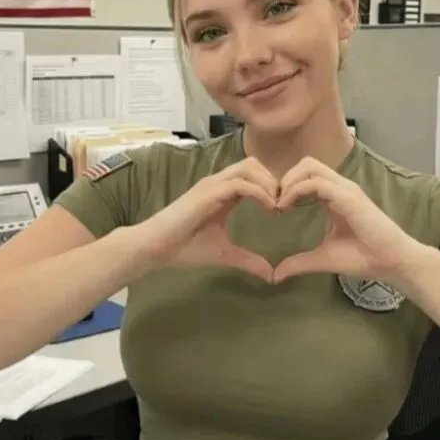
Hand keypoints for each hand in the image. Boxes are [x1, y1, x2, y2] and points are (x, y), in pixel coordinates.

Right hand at [136, 158, 278, 281]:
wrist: (155, 248)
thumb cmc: (183, 248)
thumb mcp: (224, 254)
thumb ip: (247, 260)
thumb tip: (270, 274)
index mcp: (222, 193)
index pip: (252, 175)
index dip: (271, 187)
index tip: (283, 209)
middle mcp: (218, 183)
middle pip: (253, 164)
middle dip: (273, 181)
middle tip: (284, 205)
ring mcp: (212, 185)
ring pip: (249, 168)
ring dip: (268, 183)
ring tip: (278, 206)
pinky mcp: (208, 192)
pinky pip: (240, 183)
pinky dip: (259, 192)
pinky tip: (269, 208)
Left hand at [273, 157, 420, 284]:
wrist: (392, 262)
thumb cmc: (363, 258)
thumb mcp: (322, 259)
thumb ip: (299, 263)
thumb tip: (275, 275)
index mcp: (334, 196)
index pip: (306, 175)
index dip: (286, 186)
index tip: (274, 208)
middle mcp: (340, 187)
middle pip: (306, 164)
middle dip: (285, 178)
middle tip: (273, 202)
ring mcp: (345, 189)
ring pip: (309, 167)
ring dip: (288, 182)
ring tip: (278, 204)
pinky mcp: (349, 197)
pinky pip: (316, 182)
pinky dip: (297, 190)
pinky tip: (286, 206)